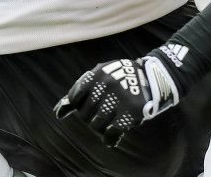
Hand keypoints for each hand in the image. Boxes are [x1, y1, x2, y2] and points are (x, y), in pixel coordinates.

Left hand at [54, 51, 179, 146]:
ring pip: (96, 124)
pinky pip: (112, 131)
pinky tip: (110, 137)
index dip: (77, 105)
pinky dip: (109, 137)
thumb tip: (58, 113)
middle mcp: (107, 84)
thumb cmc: (118, 78)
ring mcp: (119, 98)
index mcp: (97, 73)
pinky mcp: (131, 111)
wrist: (152, 77)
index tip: (84, 106)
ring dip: (99, 128)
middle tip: (97, 116)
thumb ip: (79, 91)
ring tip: (105, 124)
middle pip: (85, 113)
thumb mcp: (99, 76)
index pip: (75, 97)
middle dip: (88, 117)